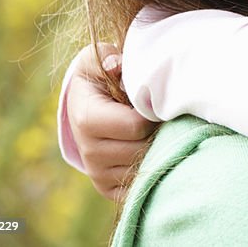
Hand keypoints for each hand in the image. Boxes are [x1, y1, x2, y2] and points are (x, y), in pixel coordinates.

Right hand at [67, 43, 157, 200]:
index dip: (154, 113)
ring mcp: (97, 173)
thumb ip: (109, 59)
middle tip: (162, 117)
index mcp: (87, 120)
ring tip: (156, 131)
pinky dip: (151, 170)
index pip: (137, 126)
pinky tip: (151, 150)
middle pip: (144, 149)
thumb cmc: (98, 78)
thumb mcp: (98, 60)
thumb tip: (116, 65)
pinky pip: (139, 186)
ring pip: (145, 167)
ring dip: (158, 150)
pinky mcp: (107, 188)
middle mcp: (89, 152)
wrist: (84, 106)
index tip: (157, 102)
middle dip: (159, 132)